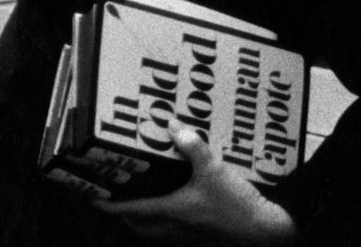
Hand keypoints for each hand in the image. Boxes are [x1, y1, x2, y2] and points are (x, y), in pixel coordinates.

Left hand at [94, 121, 297, 245]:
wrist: (266, 232)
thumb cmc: (237, 205)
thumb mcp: (214, 169)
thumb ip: (192, 146)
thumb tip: (172, 125)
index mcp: (172, 211)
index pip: (132, 210)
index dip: (111, 205)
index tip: (94, 200)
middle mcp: (176, 227)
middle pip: (139, 226)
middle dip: (124, 215)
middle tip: (115, 198)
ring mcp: (189, 236)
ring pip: (155, 232)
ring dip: (143, 220)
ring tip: (139, 202)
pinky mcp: (202, 237)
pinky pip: (173, 232)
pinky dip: (164, 222)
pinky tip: (173, 207)